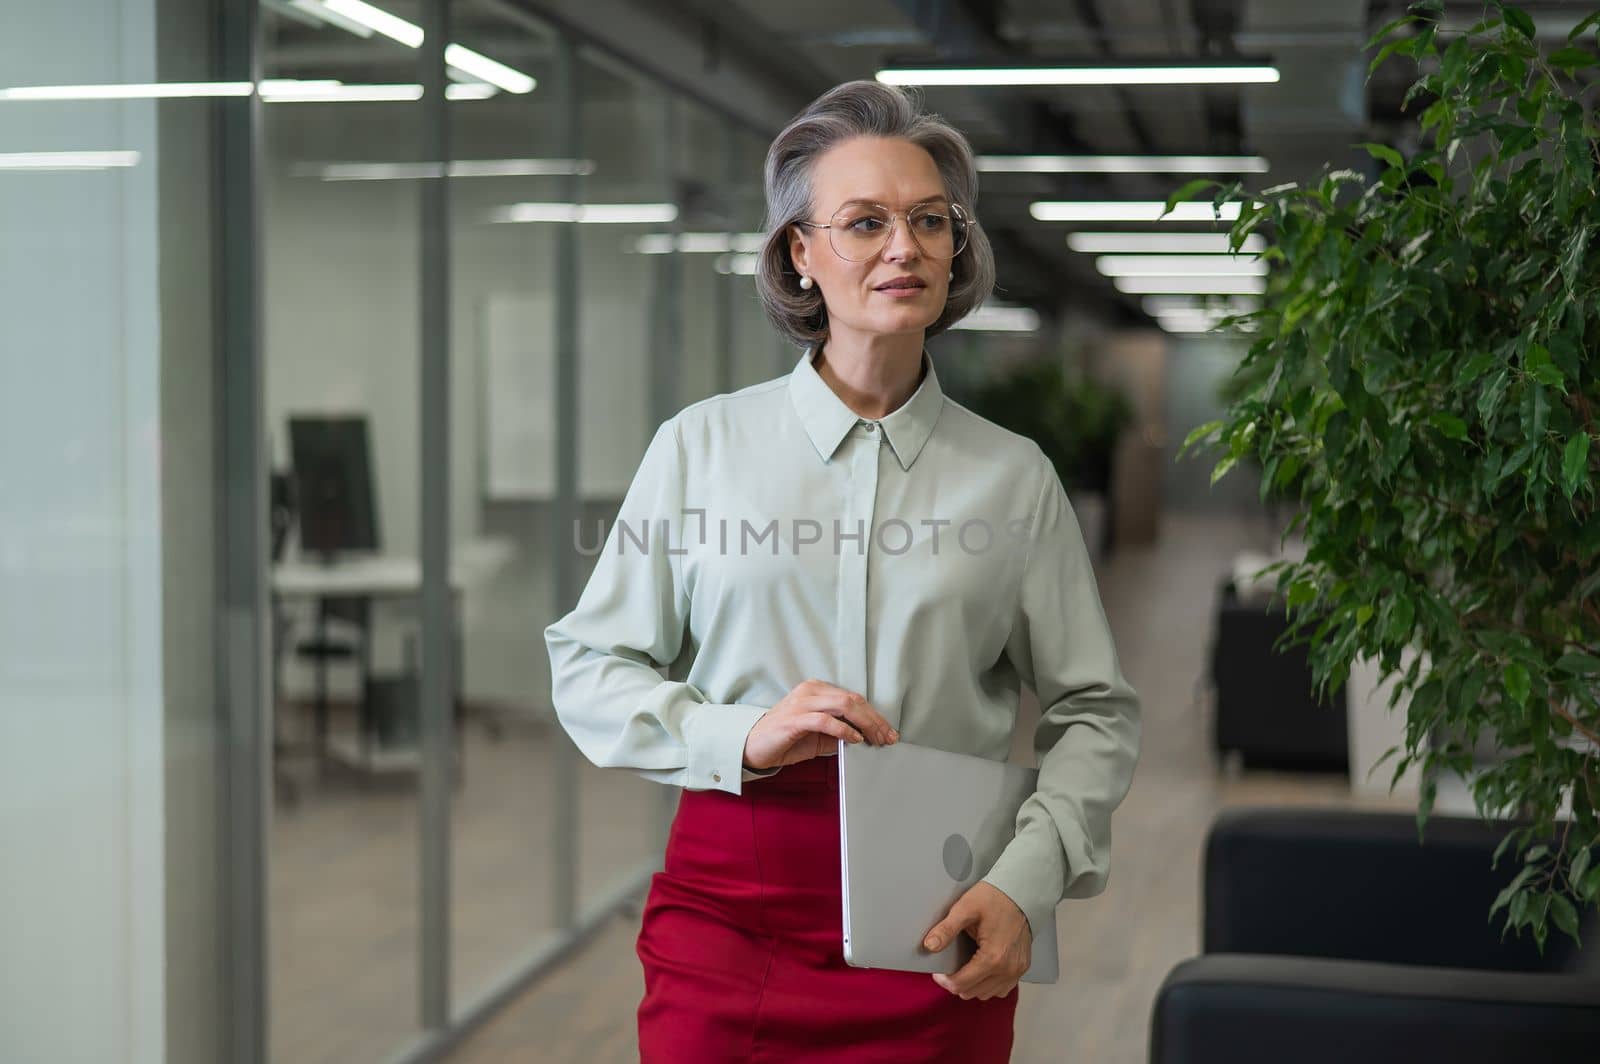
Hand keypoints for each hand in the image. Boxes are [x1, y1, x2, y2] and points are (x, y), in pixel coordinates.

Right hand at [741, 679, 897, 770]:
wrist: (752, 746)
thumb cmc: (785, 739)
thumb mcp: (818, 735)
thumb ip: (839, 731)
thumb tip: (866, 737)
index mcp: (816, 689)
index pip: (853, 698)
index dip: (874, 715)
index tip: (888, 731)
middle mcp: (810, 691)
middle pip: (852, 699)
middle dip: (875, 719)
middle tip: (888, 737)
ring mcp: (801, 703)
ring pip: (843, 705)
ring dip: (865, 724)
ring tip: (876, 739)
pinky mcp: (794, 719)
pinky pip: (825, 720)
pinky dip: (844, 730)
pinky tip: (855, 739)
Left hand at [923, 881, 1031, 999]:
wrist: (1021, 892)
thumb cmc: (994, 898)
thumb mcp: (965, 908)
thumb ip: (946, 929)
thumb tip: (929, 946)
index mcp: (992, 957)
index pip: (961, 984)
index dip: (944, 980)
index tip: (937, 970)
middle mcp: (1007, 969)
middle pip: (972, 992)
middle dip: (956, 982)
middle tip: (949, 966)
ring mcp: (1017, 971)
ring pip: (986, 994)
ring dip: (972, 985)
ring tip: (965, 967)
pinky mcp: (1022, 968)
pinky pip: (1001, 989)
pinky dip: (988, 984)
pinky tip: (981, 969)